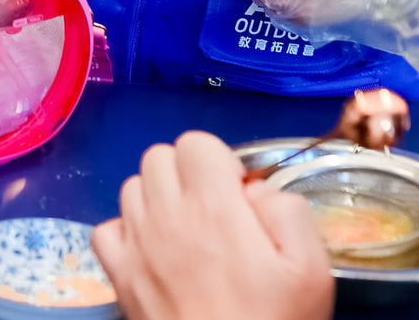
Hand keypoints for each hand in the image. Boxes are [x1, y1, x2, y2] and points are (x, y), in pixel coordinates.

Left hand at [91, 131, 333, 319]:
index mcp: (212, 207)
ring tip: (187, 232)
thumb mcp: (310, 268)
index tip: (238, 195)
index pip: (196, 143)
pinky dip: (127, 232)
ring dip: (157, 198)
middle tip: (214, 211)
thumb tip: (255, 189)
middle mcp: (164, 216)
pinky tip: (153, 252)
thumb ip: (287, 211)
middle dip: (187, 173)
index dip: (220, 162)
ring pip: (131, 187)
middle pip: (159, 157)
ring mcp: (134, 245)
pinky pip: (107, 229)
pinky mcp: (118, 274)